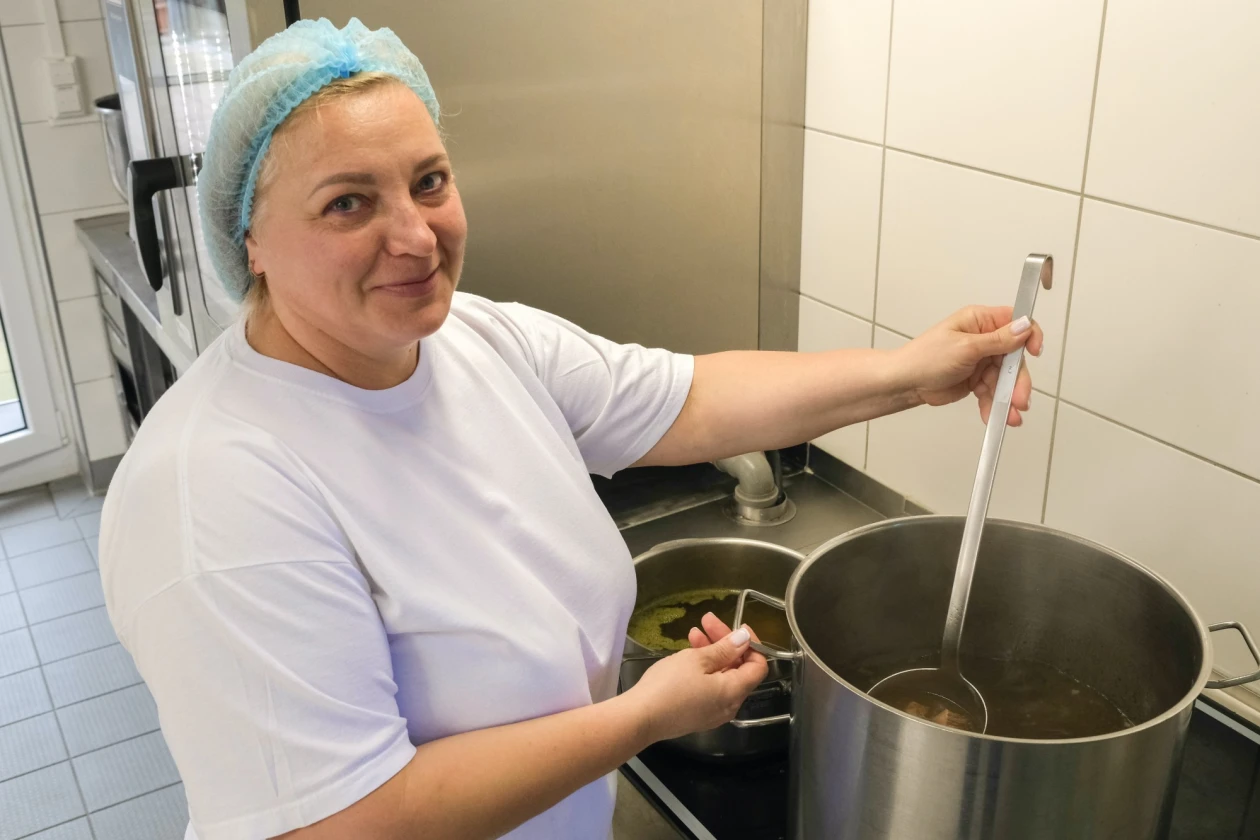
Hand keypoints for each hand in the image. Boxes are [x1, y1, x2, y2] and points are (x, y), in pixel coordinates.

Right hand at [624, 615, 767, 742]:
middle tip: (707, 621)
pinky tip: (687, 655)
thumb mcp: (697, 660)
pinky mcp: (698, 715)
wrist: (639, 718)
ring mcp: (713, 713)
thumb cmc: (669, 685)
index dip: (752, 644)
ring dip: (711, 653)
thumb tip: (745, 639)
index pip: (758, 667)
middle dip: (725, 643)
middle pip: (738, 670)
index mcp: (734, 692)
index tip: (739, 626)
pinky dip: (704, 669)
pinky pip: (710, 688)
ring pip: (722, 677)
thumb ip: (724, 649)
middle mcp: (729, 706)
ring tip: (693, 633)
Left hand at [893, 305, 1043, 426]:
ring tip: (1010, 416)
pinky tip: (994, 416)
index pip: (1015, 322)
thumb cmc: (924, 358)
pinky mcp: (976, 379)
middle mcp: (983, 338)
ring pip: (1005, 378)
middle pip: (1014, 357)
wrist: (905, 383)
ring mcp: (980, 360)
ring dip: (1008, 398)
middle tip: (1020, 400)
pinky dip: (994, 404)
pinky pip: (993, 392)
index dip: (1029, 336)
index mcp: (979, 321)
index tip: (1035, 352)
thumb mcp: (965, 347)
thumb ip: (998, 340)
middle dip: (1018, 380)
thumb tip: (1025, 326)